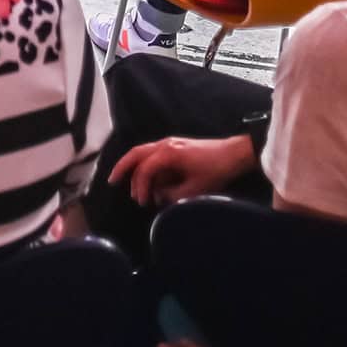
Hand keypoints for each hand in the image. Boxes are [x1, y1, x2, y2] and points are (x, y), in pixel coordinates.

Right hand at [106, 133, 255, 209]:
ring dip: (134, 167)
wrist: (234, 154)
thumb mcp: (194, 189)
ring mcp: (170, 143)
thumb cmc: (215, 171)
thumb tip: (158, 196)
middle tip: (112, 181)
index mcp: (168, 153)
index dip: (140, 188)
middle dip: (122, 167)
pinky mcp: (176, 146)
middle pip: (136, 153)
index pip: (144, 169)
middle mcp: (165, 144)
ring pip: (143, 151)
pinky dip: (146, 165)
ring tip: (129, 184)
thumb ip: (171, 195)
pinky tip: (148, 178)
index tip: (143, 203)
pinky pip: (153, 153)